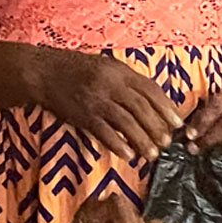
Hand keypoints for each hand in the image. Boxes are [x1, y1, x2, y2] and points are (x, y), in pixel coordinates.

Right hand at [32, 49, 183, 161]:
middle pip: (141, 108)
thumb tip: (154, 102)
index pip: (150, 90)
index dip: (166, 107)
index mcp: (120, 71)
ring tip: (152, 155)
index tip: (177, 123)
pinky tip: (128, 156)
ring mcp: (96, 100)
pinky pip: (104, 133)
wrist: (44, 72)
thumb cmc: (77, 70)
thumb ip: (128, 82)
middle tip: (167, 143)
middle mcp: (110, 84)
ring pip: (126, 123)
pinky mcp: (82, 115)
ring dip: (142, 141)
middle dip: (157, 128)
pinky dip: (118, 146)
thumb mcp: (107, 67)